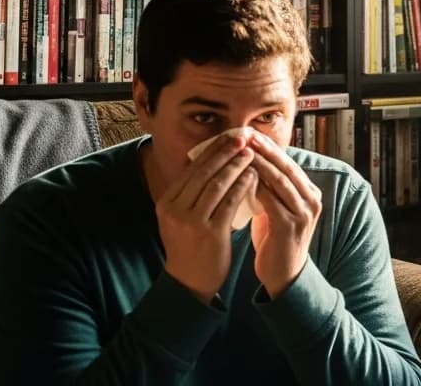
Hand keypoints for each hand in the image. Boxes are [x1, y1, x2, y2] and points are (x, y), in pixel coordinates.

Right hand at [155, 129, 256, 301]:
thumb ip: (190, 193)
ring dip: (236, 166)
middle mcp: (175, 210)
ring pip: (217, 185)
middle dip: (225, 153)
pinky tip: (254, 177)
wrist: (189, 282)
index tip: (228, 138)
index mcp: (167, 202)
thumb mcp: (180, 217)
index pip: (192, 169)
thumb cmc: (189, 245)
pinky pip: (230, 202)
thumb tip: (209, 160)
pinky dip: (243, 186)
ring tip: (251, 154)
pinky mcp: (210, 233)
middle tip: (243, 139)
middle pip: (204, 173)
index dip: (211, 151)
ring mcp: (192, 222)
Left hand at [247, 133, 322, 298]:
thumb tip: (252, 164)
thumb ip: (271, 189)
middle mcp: (312, 200)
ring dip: (260, 163)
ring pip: (280, 180)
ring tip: (242, 150)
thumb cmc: (276, 240)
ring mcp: (304, 213)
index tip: (250, 134)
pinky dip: (256, 186)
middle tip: (245, 135)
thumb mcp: (277, 209)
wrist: (284, 275)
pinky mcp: (291, 226)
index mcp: (310, 193)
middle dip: (265, 149)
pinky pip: (271, 200)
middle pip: (286, 167)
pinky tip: (242, 178)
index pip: (288, 163)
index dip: (269, 148)